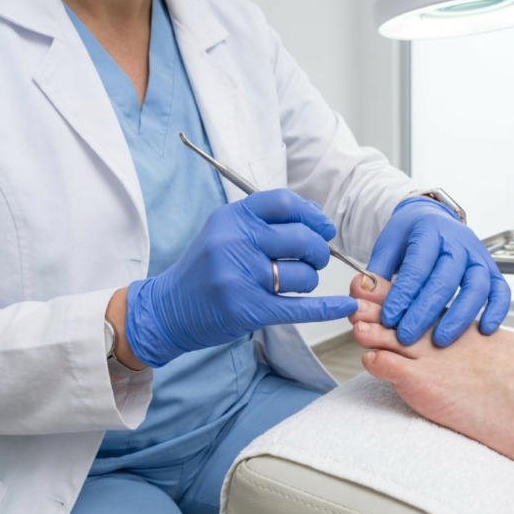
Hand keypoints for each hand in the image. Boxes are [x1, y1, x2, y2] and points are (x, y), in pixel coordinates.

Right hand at [125, 189, 357, 367]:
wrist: (168, 309)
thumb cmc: (204, 269)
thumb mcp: (224, 231)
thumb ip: (264, 220)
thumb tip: (315, 215)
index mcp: (232, 218)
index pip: (284, 203)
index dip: (312, 215)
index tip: (324, 228)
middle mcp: (235, 242)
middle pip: (301, 238)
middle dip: (319, 251)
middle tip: (315, 260)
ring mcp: (241, 277)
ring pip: (302, 275)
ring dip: (309, 281)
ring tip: (296, 284)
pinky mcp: (248, 309)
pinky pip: (299, 308)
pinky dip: (327, 308)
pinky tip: (345, 305)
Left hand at [366, 197, 510, 346]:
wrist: (433, 217)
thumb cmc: (410, 234)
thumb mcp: (388, 244)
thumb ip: (376, 269)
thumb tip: (362, 291)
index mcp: (429, 232)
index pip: (417, 267)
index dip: (403, 295)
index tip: (389, 318)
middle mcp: (458, 242)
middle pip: (445, 280)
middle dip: (425, 312)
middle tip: (407, 336)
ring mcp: (478, 255)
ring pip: (476, 287)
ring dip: (459, 317)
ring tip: (440, 340)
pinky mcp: (491, 269)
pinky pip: (501, 290)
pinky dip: (496, 310)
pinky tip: (484, 330)